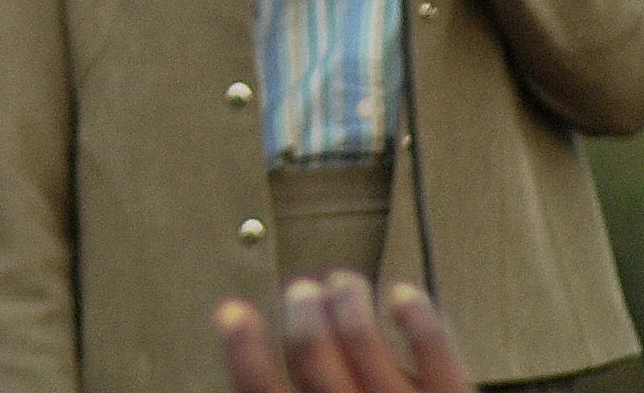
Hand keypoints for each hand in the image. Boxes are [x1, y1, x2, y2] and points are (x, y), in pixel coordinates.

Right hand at [217, 272, 471, 392]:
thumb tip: (256, 385)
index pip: (261, 389)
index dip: (242, 347)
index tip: (233, 312)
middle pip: (312, 352)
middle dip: (301, 311)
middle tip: (300, 292)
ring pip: (364, 338)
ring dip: (349, 300)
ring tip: (345, 285)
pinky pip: (434, 349)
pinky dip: (416, 314)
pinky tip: (403, 297)